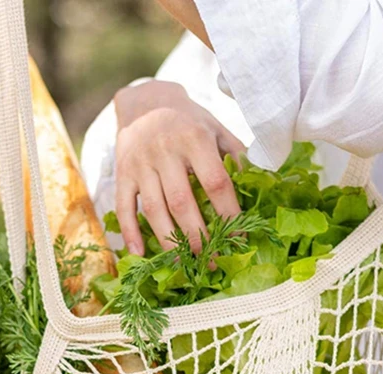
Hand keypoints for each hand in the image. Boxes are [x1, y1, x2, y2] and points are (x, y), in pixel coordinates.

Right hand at [114, 80, 245, 254]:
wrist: (145, 101)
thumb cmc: (189, 121)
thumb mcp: (216, 129)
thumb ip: (236, 155)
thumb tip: (260, 185)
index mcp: (194, 138)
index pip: (215, 182)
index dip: (228, 212)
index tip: (238, 236)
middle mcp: (164, 150)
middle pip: (182, 203)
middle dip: (198, 237)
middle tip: (212, 261)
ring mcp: (140, 163)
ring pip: (154, 210)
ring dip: (169, 242)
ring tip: (185, 264)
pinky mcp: (121, 174)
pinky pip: (124, 207)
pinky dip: (130, 232)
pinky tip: (140, 254)